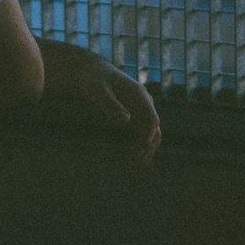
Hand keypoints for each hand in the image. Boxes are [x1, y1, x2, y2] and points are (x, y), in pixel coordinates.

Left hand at [74, 57, 162, 177]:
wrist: (91, 72)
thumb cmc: (92, 79)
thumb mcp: (97, 90)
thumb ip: (110, 104)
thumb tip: (126, 121)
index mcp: (139, 95)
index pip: (151, 119)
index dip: (147, 136)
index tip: (139, 150)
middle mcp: (145, 103)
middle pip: (154, 131)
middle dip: (145, 151)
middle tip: (130, 168)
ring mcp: (142, 110)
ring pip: (150, 138)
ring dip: (143, 155)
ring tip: (128, 172)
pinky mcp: (136, 116)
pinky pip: (142, 137)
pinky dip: (137, 151)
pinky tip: (126, 164)